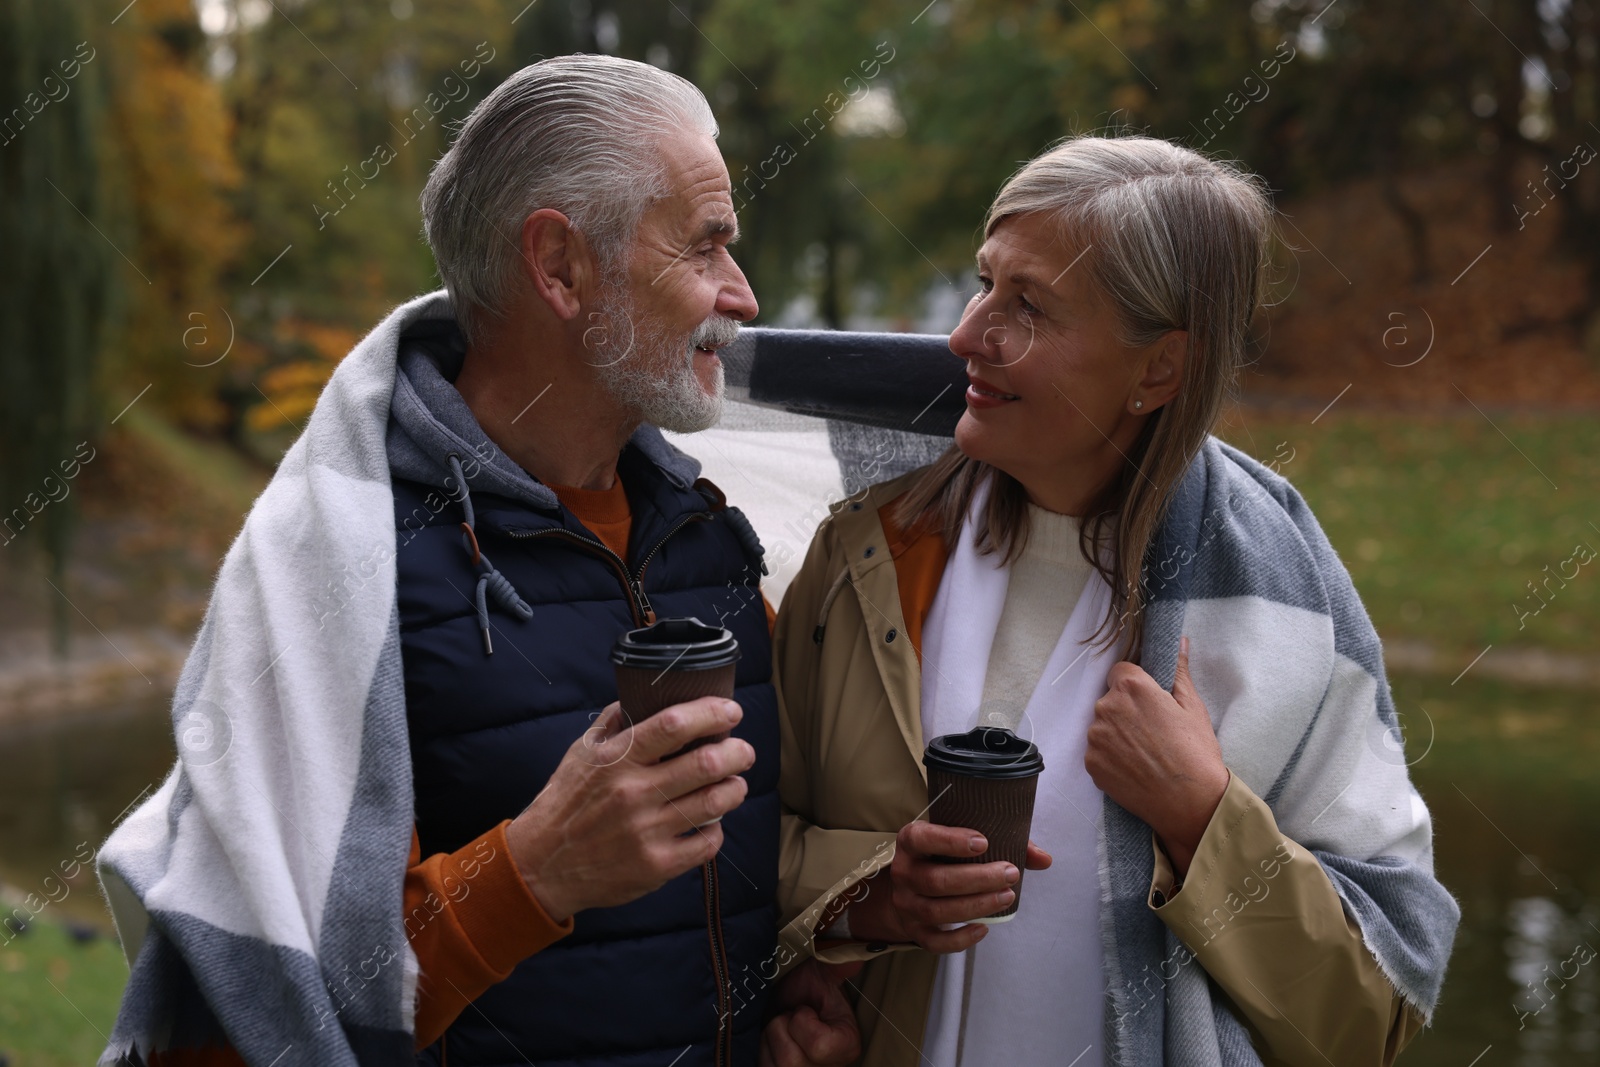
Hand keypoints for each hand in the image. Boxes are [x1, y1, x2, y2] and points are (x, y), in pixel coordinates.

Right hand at [505, 696, 754, 921]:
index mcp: (617, 759)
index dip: (711, 713)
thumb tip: (644, 695)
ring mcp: (647, 831)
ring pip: (716, 802)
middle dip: (737, 752)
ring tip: (734, 784)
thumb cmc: (565, 803)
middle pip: (707, 763)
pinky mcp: (656, 866)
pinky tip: (710, 822)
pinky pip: (707, 843)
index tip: (730, 712)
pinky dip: (717, 829)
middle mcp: (634, 793)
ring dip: (735, 789)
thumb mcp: (581, 753)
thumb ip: (614, 722)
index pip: (674, 725)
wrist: (542, 865)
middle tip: (743, 751)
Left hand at [758, 960, 862, 1066]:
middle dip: (781, 1027)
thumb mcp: (824, 975)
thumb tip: (853, 958)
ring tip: (782, 1027)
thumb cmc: (809, 989)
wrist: (793, 1000)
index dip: (802, 1021)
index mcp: (846, 1046)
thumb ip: (837, 965)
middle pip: (790, 1060)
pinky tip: (773, 1039)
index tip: (805, 1008)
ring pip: (775, 1066)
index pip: (818, 1045)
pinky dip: (763, 1051)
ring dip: (770, 1038)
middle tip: (789, 1016)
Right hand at [842, 824, 1052, 952]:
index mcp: (911, 842)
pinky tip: (984, 928)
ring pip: (938, 911)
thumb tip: (1044, 859)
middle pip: (936, 880)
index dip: (950, 841)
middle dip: (978, 879)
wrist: (908, 887)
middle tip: (1010, 873)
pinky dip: (960, 939)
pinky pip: (935, 942)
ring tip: (1006, 897)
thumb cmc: (944, 856)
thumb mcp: (962, 839)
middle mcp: (904, 873)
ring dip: (976, 905)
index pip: (922, 838)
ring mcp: (907, 904)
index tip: (984, 842)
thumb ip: (1004, 842)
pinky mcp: (914, 930)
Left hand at [1085, 635, 1227, 875]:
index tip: (1149, 701)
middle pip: (1110, 698)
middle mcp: (1107, 707)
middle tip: (1152, 731)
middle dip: (1126, 709)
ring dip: (1117, 733)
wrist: (1190, 802)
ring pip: (1102, 725)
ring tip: (1144, 752)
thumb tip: (1178, 643)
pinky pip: (1097, 751)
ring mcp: (1095, 737)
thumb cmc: (1196, 753)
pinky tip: (1134, 766)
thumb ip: (1178, 671)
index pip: (1121, 671)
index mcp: (1132, 687)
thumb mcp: (1193, 707)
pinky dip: (1111, 756)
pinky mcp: (1091, 763)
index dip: (1136, 685)